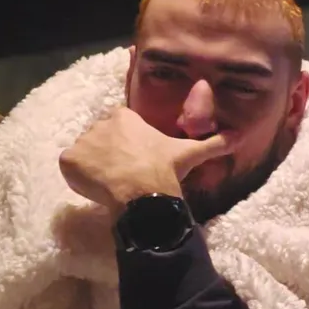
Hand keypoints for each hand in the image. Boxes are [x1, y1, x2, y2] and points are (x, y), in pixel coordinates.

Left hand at [59, 108, 235, 216]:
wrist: (143, 191)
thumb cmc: (164, 168)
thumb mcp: (189, 152)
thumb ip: (212, 143)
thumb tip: (239, 136)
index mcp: (125, 117)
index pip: (120, 127)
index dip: (126, 145)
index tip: (136, 161)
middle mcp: (100, 124)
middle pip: (101, 140)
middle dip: (109, 155)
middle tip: (124, 175)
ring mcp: (83, 142)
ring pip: (86, 154)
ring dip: (94, 167)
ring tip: (111, 185)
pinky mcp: (69, 160)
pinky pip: (70, 167)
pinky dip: (78, 177)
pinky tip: (96, 189)